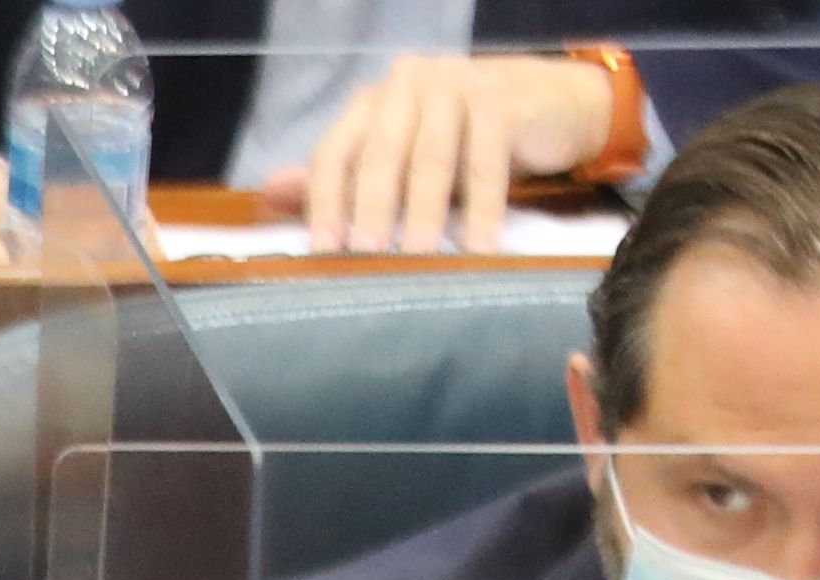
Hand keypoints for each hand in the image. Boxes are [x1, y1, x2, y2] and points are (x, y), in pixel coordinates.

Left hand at [295, 57, 618, 252]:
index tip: (323, 251)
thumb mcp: (400, 161)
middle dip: (370, 207)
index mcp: (372, 103)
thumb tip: (269, 193)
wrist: (549, 105)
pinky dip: (483, 206)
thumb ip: (340, 176)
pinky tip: (481, 244)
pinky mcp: (501, 97)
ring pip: (430, 156)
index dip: (324, 203)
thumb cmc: (463, 141)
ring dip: (424, 210)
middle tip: (367, 254)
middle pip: (379, 153)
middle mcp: (407, 85)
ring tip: (420, 255)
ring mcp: (455, 84)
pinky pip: (486, 159)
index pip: (335, 154)